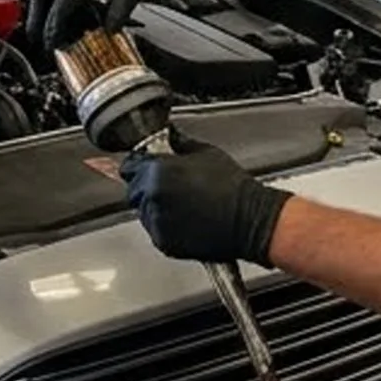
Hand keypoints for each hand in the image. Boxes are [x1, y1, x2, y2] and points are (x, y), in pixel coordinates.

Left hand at [121, 137, 287, 266]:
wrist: (250, 220)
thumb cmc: (233, 188)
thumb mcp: (207, 153)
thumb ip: (181, 144)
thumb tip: (172, 138)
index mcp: (158, 171)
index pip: (130, 167)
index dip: (140, 166)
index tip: (146, 168)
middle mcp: (153, 197)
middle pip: (135, 191)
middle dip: (148, 188)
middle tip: (173, 189)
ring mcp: (157, 222)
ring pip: (145, 212)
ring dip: (157, 208)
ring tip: (184, 205)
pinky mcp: (165, 243)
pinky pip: (157, 231)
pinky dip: (167, 227)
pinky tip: (187, 220)